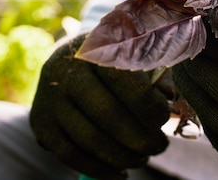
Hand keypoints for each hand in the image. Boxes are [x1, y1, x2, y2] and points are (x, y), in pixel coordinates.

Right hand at [30, 34, 170, 179]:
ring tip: (143, 158)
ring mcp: (49, 99)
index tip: (164, 119)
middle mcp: (66, 73)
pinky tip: (121, 173)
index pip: (126, 83)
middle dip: (140, 138)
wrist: (65, 59)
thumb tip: (177, 109)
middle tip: (160, 146)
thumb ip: (154, 80)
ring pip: (89, 139)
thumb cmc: (111, 62)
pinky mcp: (40, 124)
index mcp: (94, 50)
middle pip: (108, 115)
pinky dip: (98, 170)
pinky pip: (70, 155)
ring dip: (123, 156)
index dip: (150, 107)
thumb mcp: (130, 58)